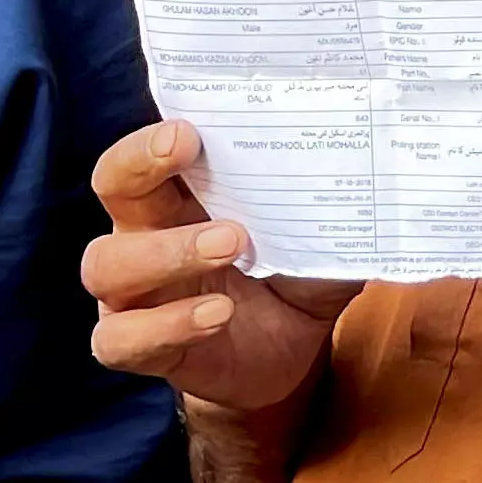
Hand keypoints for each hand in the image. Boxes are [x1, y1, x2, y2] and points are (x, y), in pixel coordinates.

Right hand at [82, 119, 357, 413]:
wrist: (296, 350)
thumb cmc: (295, 274)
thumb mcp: (318, 234)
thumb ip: (327, 203)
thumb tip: (374, 160)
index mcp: (179, 198)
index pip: (139, 158)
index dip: (148, 144)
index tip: (187, 132)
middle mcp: (143, 237)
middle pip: (112, 193)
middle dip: (142, 172)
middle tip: (193, 160)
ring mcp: (135, 294)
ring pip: (107, 266)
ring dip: (167, 253)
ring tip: (231, 245)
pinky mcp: (144, 347)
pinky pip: (121, 339)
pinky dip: (167, 325)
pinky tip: (217, 315)